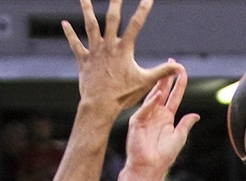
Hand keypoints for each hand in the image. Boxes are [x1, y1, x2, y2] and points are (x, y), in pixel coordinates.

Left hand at [63, 0, 179, 114]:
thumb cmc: (123, 95)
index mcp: (124, 49)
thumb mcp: (145, 82)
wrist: (100, 105)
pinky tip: (64, 23)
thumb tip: (181, 69)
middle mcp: (108, 46)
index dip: (143, 9)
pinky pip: (75, 44)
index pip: (136, 24)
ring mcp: (94, 51)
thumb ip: (162, 72)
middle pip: (112, 18)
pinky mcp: (83, 60)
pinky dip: (69, 34)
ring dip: (86, 9)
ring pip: (90, 25)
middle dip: (115, 2)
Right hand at [125, 70, 197, 174]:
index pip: (174, 96)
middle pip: (162, 91)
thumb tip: (196, 115)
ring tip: (164, 72)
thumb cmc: (164, 155)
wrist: (149, 166)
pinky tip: (157, 94)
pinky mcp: (137, 122)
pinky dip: (151, 102)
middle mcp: (156, 114)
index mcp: (167, 117)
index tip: (183, 71)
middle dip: (166, 77)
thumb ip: (186, 124)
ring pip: (153, 97)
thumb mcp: (179, 137)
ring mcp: (145, 116)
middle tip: (170, 62)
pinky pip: (144, 109)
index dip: (179, 84)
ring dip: (159, 85)